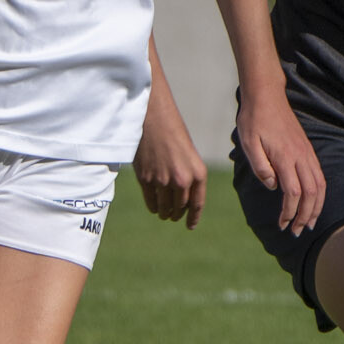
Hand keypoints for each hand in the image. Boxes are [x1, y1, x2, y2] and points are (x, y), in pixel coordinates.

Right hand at [133, 106, 207, 228]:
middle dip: (177, 214)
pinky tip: (154, 207)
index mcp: (198, 173)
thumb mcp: (188, 155)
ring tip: (164, 214)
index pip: (197, 204)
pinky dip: (153, 206)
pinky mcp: (146, 179)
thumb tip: (183, 199)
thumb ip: (188, 175)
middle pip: (180, 207)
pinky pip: (151, 201)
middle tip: (174, 216)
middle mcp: (182, 179)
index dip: (193, 218)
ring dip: (164, 213)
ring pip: (165, 207)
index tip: (190, 226)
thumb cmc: (172, 132)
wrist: (153, 117)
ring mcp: (163, 180)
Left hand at [235, 84, 324, 234]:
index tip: (281, 224)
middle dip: (306, 216)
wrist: (267, 96)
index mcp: (284, 157)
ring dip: (317, 207)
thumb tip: (272, 187)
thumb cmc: (253, 120)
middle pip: (311, 193)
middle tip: (298, 232)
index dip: (289, 212)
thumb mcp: (248, 142)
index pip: (293, 193)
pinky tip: (314, 203)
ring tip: (310, 223)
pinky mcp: (308, 150)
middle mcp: (300, 156)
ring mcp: (307, 153)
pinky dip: (320, 194)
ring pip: (320, 186)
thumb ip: (260, 166)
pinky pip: (320, 176)